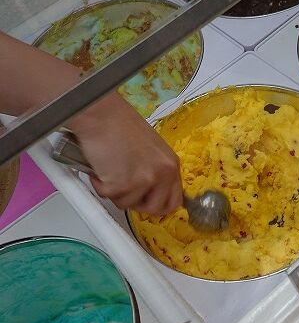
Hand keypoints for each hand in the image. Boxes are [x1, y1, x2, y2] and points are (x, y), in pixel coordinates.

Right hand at [71, 92, 182, 214]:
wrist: (101, 114)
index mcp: (171, 164)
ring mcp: (143, 180)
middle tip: (124, 189)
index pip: (174, 201)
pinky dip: (99, 185)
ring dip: (114, 191)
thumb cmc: (120, 124)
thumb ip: (155, 169)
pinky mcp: (121, 184)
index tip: (146, 202)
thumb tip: (151, 190)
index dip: (158, 205)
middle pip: (154, 209)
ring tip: (110, 168)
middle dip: (136, 203)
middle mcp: (162, 173)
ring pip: (127, 204)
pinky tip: (100, 167)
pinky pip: (108, 196)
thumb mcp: (151, 148)